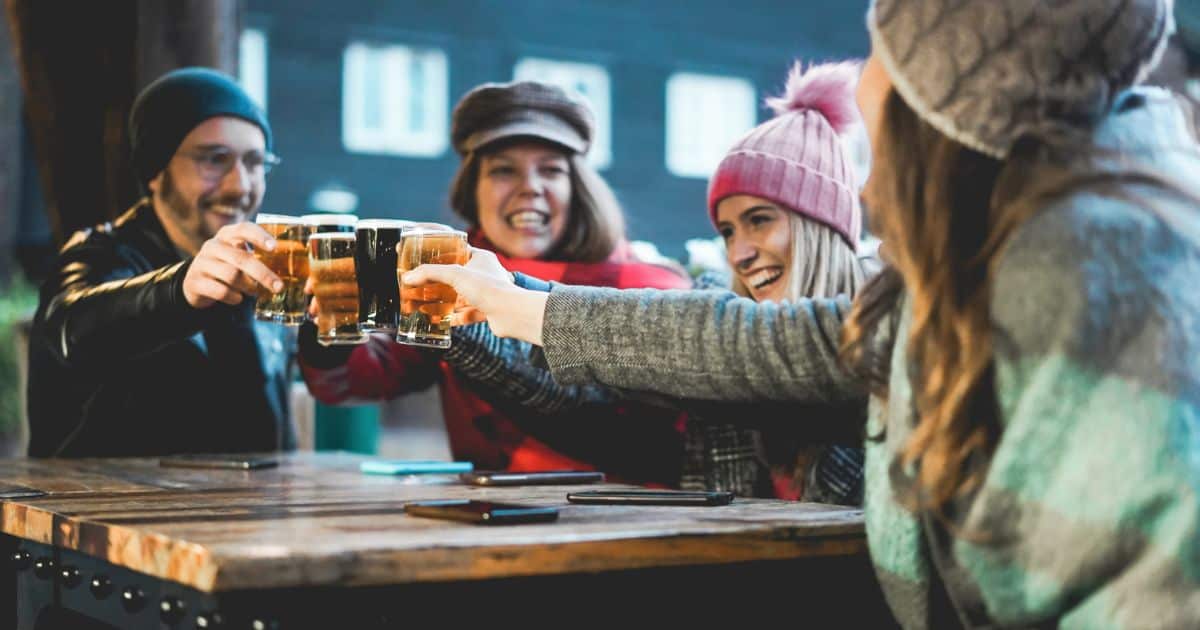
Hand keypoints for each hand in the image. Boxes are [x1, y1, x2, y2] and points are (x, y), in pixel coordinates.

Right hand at [182, 222, 282, 308]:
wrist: (195, 282)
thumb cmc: (227, 266)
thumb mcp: (238, 255)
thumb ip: (256, 256)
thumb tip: (287, 268)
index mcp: (226, 235)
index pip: (244, 229)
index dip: (260, 237)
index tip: (275, 248)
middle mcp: (213, 246)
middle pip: (241, 259)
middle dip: (263, 274)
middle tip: (279, 287)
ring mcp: (201, 263)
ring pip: (232, 276)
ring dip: (248, 287)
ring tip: (253, 291)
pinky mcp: (195, 282)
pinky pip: (221, 291)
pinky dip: (234, 297)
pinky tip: (238, 298)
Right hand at [401, 247, 547, 344]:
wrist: (511, 314)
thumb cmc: (490, 288)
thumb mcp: (455, 274)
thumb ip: (430, 273)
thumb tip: (409, 277)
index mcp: (480, 259)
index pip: (457, 252)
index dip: (440, 255)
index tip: (424, 259)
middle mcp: (483, 275)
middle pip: (455, 277)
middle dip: (437, 284)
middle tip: (419, 286)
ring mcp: (485, 294)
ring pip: (459, 297)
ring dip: (443, 302)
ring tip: (424, 305)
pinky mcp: (486, 311)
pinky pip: (466, 314)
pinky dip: (454, 317)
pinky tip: (440, 321)